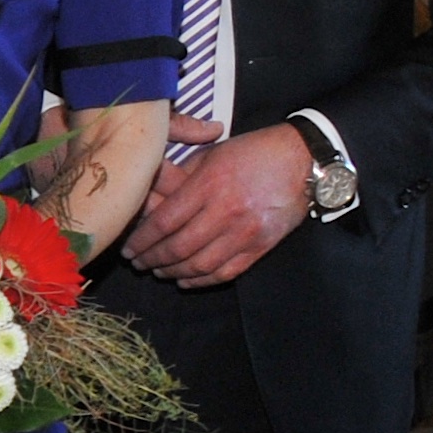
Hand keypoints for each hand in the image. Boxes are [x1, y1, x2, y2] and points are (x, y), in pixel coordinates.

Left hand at [122, 118, 306, 286]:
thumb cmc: (253, 152)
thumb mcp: (211, 154)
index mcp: (209, 185)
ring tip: (157, 271)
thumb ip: (180, 178)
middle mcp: (226, 211)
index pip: (163, 222)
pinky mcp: (262, 246)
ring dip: (173, 272)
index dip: (141, 240)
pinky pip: (227, 271)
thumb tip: (147, 197)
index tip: (127, 248)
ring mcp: (246, 232)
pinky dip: (202, 280)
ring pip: (200, 264)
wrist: (305, 160)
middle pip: (178, 247)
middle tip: (137, 263)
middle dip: (151, 259)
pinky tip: (186, 279)